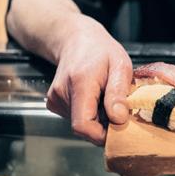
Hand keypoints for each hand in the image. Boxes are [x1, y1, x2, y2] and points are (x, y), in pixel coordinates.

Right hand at [45, 14, 131, 144]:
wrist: (77, 40)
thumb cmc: (101, 51)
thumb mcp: (120, 65)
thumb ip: (118, 93)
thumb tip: (119, 119)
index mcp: (79, 83)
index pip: (83, 125)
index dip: (102, 135)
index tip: (119, 129)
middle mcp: (62, 93)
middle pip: (84, 126)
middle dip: (104, 124)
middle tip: (118, 107)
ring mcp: (55, 99)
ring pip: (81, 123)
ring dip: (98, 117)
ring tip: (105, 96)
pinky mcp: (54, 103)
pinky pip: (76, 117)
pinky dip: (90, 113)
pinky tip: (95, 97)